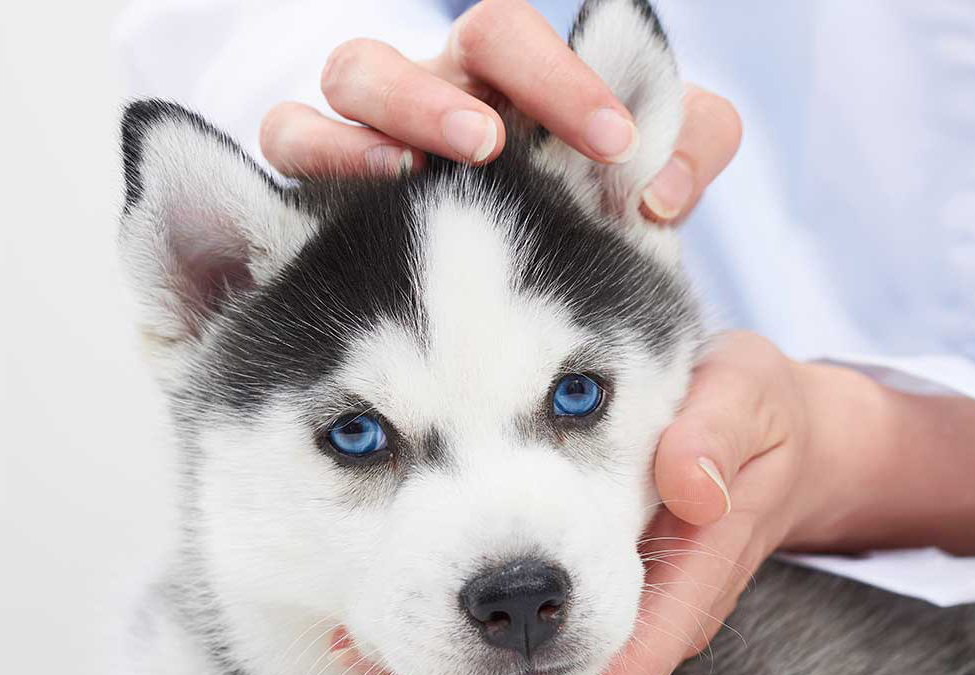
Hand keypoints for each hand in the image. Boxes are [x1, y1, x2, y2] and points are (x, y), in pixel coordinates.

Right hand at [258, 0, 740, 222]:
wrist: (486, 329)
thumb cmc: (568, 236)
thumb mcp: (642, 196)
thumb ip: (685, 159)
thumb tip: (666, 188)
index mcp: (516, 88)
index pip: (526, 44)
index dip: (565, 79)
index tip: (614, 145)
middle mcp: (445, 95)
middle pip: (447, 46)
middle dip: (474, 84)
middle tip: (494, 145)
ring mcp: (374, 130)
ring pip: (356, 74)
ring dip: (393, 111)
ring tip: (416, 167)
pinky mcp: (314, 182)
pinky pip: (289, 137)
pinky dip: (320, 152)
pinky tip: (363, 196)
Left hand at [345, 330, 974, 674]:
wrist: (779, 432)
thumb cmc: (759, 411)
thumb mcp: (750, 399)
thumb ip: (720, 435)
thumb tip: (690, 484)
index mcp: (688, 582)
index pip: (619, 668)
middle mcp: (651, 615)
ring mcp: (621, 608)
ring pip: (536, 671)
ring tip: (363, 671)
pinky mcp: (593, 587)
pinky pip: (531, 633)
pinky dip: (465, 636)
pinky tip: (400, 622)